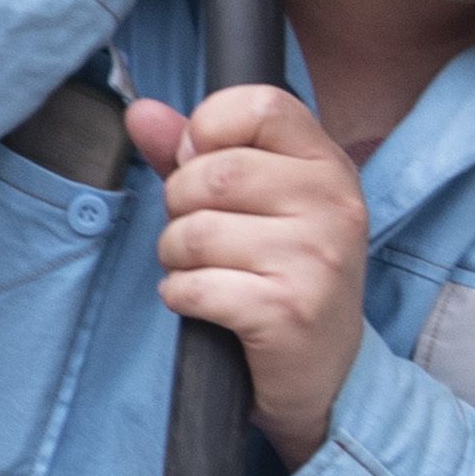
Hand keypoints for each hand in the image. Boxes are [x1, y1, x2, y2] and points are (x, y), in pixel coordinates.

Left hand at [124, 85, 366, 463]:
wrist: (325, 373)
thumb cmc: (280, 275)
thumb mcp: (252, 204)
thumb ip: (194, 153)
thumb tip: (140, 111)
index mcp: (327, 166)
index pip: (260, 103)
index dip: (207, 128)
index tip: (200, 161)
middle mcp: (334, 205)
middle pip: (211, 173)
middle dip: (180, 207)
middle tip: (202, 236)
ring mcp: (317, 259)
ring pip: (194, 232)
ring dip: (176, 257)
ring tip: (206, 272)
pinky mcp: (290, 312)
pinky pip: (194, 286)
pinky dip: (181, 296)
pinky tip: (208, 305)